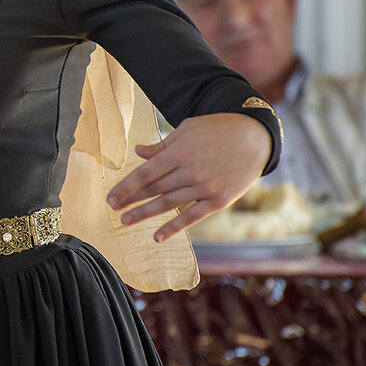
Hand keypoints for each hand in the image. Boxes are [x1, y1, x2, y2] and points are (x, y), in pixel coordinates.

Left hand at [106, 112, 271, 241]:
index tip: (110, 197)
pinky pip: (192, 217)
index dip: (126, 187)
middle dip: (131, 201)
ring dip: (145, 214)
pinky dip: (174, 228)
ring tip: (126, 222)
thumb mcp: (187, 130)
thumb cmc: (217, 129)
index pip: (145, 174)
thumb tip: (138, 152)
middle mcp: (190, 172)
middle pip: (154, 190)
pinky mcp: (218, 201)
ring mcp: (205, 188)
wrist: (255, 137)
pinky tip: (158, 236)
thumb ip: (162, 145)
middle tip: (112, 210)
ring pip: (169, 204)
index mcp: (179, 152)